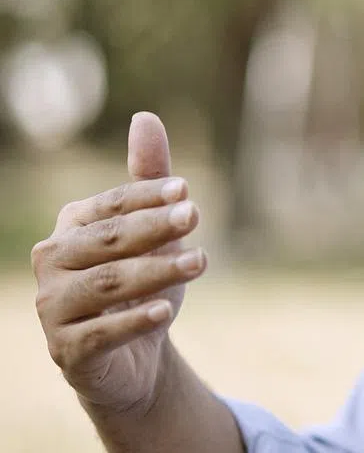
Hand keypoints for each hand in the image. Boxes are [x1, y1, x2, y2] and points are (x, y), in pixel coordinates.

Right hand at [31, 113, 206, 415]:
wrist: (135, 356)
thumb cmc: (143, 280)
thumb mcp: (155, 230)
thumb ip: (149, 177)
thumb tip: (145, 117)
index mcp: (72, 226)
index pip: (110, 204)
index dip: (146, 196)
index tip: (186, 190)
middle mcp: (53, 263)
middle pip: (107, 240)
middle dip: (153, 228)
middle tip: (196, 217)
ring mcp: (53, 308)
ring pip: (105, 284)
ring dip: (155, 271)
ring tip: (199, 262)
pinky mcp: (66, 350)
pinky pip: (99, 334)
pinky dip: (133, 321)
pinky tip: (166, 310)